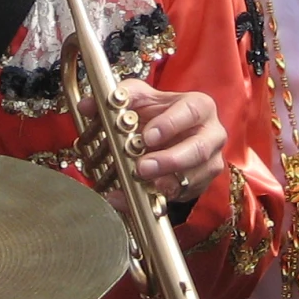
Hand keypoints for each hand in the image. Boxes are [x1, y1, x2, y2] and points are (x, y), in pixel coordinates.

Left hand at [105, 79, 224, 207]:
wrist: (171, 134)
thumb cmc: (158, 113)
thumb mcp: (140, 98)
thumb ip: (117, 98)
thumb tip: (87, 105)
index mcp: (199, 107)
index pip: (191, 112)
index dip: (171, 124)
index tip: (148, 136)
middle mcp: (211, 135)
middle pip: (198, 150)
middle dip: (170, 161)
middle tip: (142, 168)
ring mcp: (209, 162)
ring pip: (195, 177)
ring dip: (166, 184)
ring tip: (139, 186)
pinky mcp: (200, 185)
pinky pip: (182, 196)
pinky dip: (156, 200)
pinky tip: (132, 200)